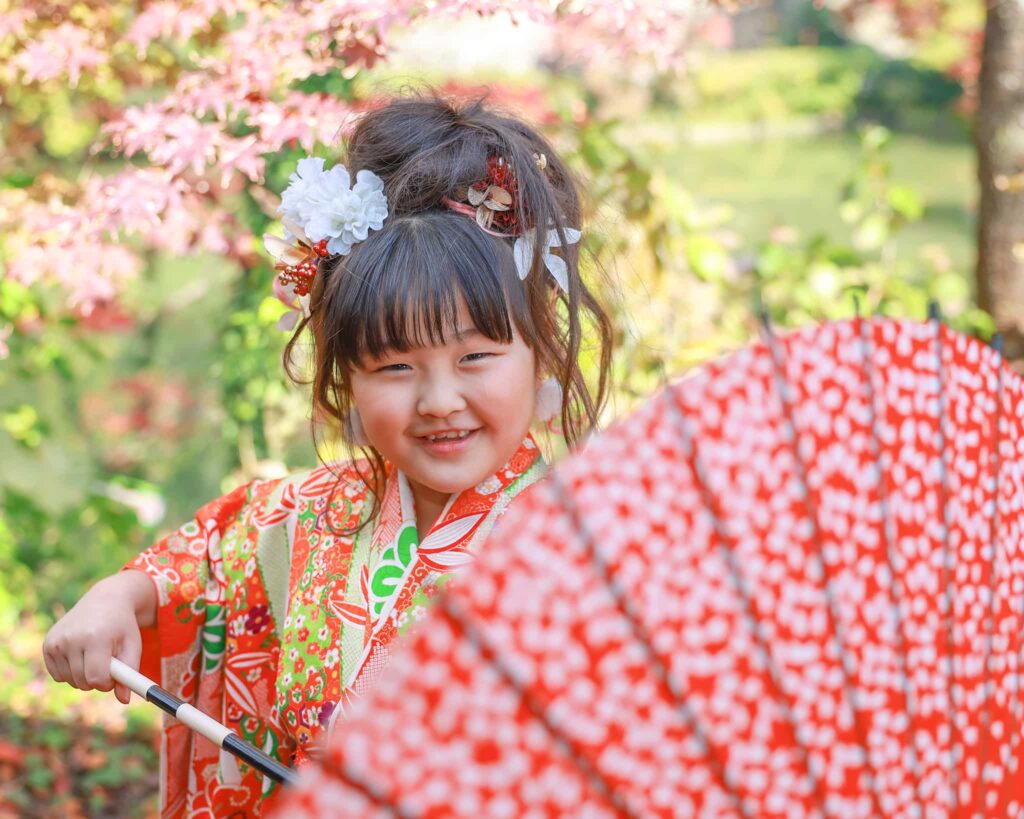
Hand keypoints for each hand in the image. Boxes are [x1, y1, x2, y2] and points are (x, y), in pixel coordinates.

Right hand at [42, 570, 155, 703]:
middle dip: (97, 680)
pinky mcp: (47, 645)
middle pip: (83, 682)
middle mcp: (71, 638)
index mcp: (95, 637)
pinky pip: (58, 675)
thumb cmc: (122, 626)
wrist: (105, 600)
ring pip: (70, 681)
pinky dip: (70, 671)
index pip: (96, 678)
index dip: (107, 683)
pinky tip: (80, 654)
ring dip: (84, 676)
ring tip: (95, 654)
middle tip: (108, 662)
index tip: (115, 676)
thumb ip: (130, 675)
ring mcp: (56, 641)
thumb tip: (124, 701)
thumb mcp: (132, 646)